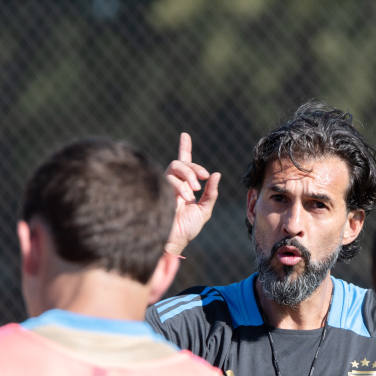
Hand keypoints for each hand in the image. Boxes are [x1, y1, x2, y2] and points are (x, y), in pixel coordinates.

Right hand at [164, 132, 220, 255]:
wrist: (173, 241)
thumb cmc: (187, 228)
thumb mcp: (204, 210)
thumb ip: (211, 193)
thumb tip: (216, 174)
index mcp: (184, 187)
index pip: (184, 163)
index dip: (184, 148)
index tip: (185, 135)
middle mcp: (174, 184)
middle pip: (181, 163)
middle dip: (194, 168)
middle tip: (202, 180)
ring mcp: (165, 186)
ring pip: (175, 166)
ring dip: (188, 175)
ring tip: (194, 191)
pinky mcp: (158, 190)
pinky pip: (170, 179)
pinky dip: (180, 186)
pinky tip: (186, 198)